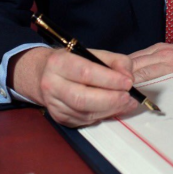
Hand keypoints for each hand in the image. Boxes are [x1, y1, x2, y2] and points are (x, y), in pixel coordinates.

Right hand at [12, 47, 138, 126]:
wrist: (43, 74)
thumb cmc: (72, 62)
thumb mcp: (91, 53)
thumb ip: (114, 61)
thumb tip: (129, 76)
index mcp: (58, 63)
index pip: (85, 72)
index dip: (109, 79)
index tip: (128, 82)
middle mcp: (52, 84)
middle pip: (83, 98)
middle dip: (111, 99)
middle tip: (129, 97)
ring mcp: (54, 104)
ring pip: (85, 113)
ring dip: (110, 110)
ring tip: (126, 103)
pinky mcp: (59, 118)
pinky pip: (84, 120)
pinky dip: (102, 115)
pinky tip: (113, 109)